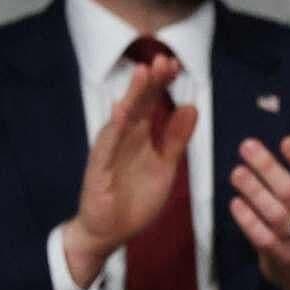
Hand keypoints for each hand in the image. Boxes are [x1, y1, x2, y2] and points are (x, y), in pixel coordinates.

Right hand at [62, 56, 197, 287]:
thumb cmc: (135, 196)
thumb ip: (176, 138)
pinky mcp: (98, 168)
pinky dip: (114, 128)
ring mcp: (109, 150)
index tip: (175, 65)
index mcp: (141, 136)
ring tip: (143, 74)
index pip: (152, 103)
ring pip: (121, 118)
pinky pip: (106, 145)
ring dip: (132, 95)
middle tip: (163, 59)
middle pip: (138, 104)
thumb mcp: (165, 166)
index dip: (162, 84)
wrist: (111, 230)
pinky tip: (121, 112)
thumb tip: (191, 107)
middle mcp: (124, 137)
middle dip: (150, 82)